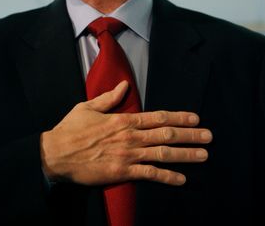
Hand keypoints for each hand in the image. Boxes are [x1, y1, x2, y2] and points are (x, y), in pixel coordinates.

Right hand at [40, 80, 212, 185]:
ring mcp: (127, 155)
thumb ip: (109, 98)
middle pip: (166, 135)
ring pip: (162, 155)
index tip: (195, 118)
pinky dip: (167, 177)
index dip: (178, 118)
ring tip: (203, 154)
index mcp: (123, 120)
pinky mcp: (122, 172)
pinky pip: (149, 175)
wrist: (56, 154)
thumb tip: (125, 85)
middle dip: (189, 135)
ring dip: (185, 155)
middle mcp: (130, 136)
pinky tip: (181, 179)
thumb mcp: (88, 107)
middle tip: (208, 136)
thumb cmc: (71, 129)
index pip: (157, 117)